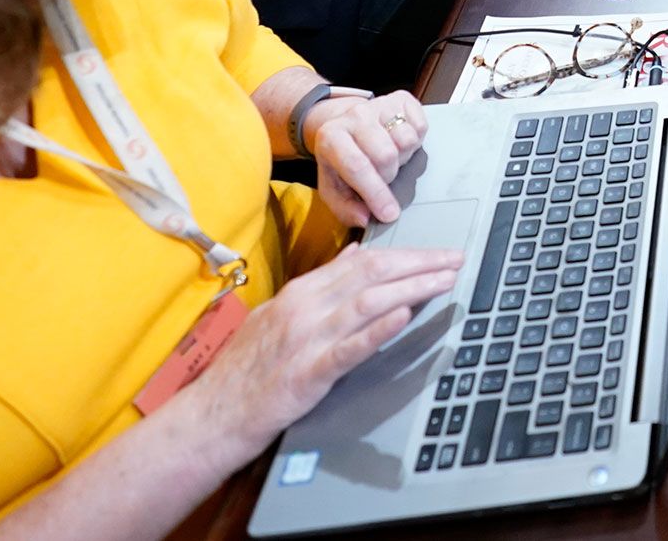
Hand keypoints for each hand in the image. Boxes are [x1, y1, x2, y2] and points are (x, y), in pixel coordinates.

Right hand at [184, 243, 462, 461]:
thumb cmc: (248, 368)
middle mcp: (305, 307)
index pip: (363, 261)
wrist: (213, 414)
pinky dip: (377, 330)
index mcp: (301, 292)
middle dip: (418, 264)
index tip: (437, 253)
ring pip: (367, 302)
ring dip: (412, 288)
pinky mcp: (307, 373)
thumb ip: (320, 284)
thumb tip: (355, 255)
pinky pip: (348, 348)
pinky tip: (402, 317)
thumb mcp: (280, 313)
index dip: (405, 254)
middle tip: (455, 259)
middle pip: (371, 274)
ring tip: (444, 280)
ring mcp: (306, 339)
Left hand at [302, 90, 430, 224]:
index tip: (389, 214)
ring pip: (407, 140)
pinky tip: (398, 142)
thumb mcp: (333, 187)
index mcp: (331, 136)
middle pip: (386, 155)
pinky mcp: (401, 98)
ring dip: (403, 157)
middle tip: (383, 176)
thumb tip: (365, 218)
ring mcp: (379, 104)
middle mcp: (355, 115)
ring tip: (390, 157)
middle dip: (389, 175)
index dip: (376, 193)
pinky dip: (416, 141)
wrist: (345, 124)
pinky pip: (421, 126)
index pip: (357, 166)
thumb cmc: (341, 159)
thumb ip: (345, 208)